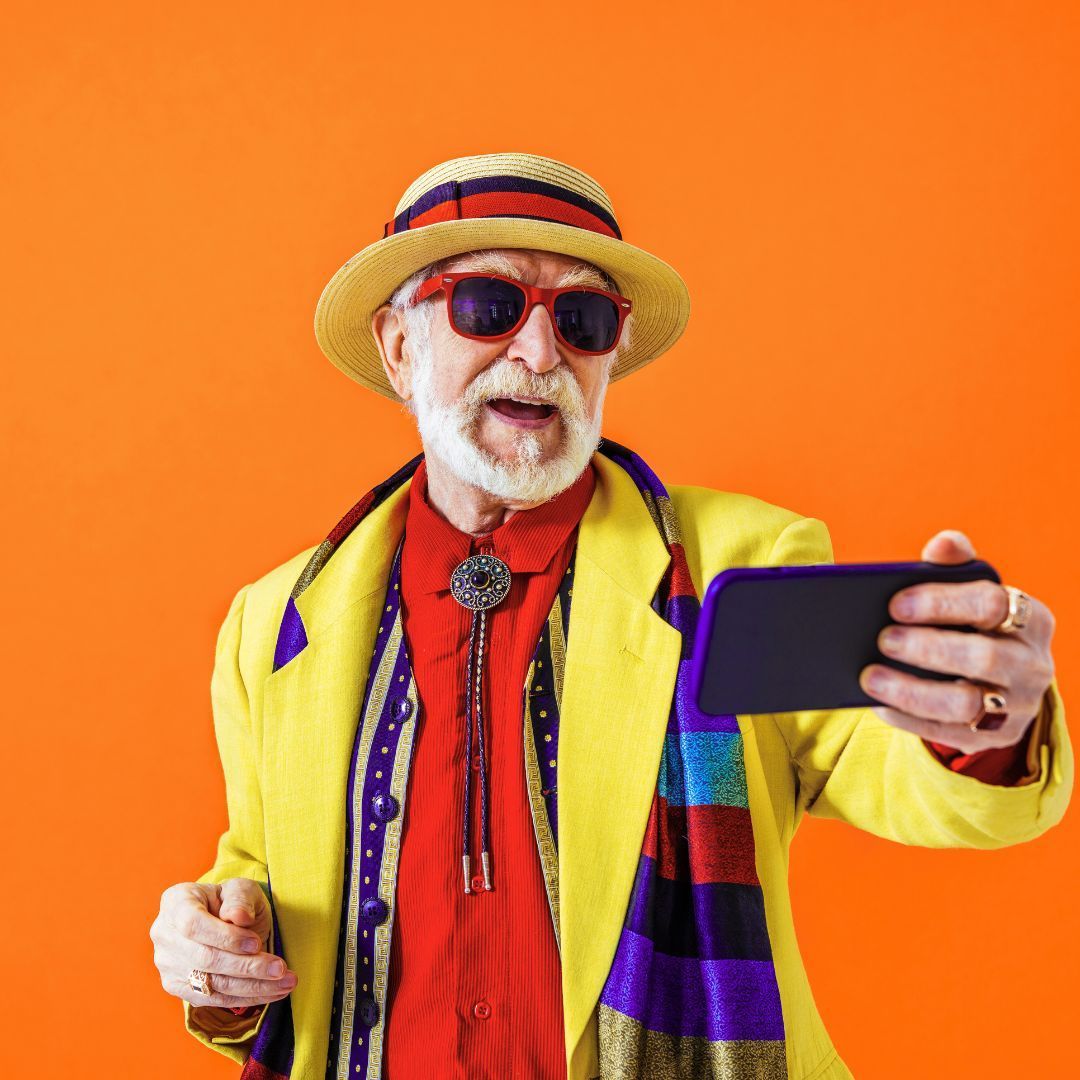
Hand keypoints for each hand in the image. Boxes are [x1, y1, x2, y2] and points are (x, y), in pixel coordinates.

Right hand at [150, 877, 297, 1008]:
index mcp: (175, 903)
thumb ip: (240, 899)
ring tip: (286, 982)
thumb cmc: (233, 900)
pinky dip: (246, 997)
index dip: (225, 937)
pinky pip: (212, 999)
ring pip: (210, 984)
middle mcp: (164, 935)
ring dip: (252, 987)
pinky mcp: (178, 987)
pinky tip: (273, 992)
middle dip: (247, 967)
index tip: (256, 943)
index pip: (194, 924)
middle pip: (204, 959)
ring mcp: (167, 965)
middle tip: (281, 969)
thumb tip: (238, 917)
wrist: (225, 919)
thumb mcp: (241, 889)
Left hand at [857, 529, 1055, 752]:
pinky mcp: (996, 736)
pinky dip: (911, 719)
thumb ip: (956, 565)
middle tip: (883, 639)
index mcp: (1030, 618)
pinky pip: (951, 733)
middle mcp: (1032, 663)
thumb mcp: (973, 593)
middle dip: (928, 649)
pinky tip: (879, 704)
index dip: (942, 603)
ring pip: (966, 704)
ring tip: (870, 677)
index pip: (991, 604)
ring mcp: (1018, 705)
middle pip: (983, 658)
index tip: (896, 604)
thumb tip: (942, 543)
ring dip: (912, 691)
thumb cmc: (977, 624)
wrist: (1005, 680)